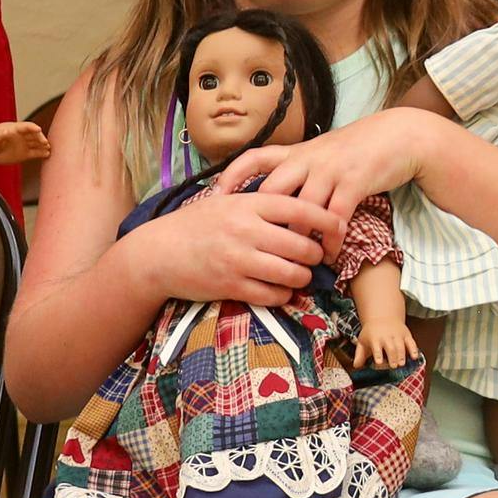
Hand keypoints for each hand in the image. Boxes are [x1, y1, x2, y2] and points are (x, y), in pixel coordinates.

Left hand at [0, 120, 50, 163]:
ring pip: (37, 143)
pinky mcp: (25, 153)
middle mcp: (23, 136)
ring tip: (49, 148)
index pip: (26, 126)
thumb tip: (6, 131)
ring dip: (43, 145)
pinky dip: (41, 153)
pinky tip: (47, 154)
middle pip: (34, 134)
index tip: (37, 129)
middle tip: (44, 142)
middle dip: (40, 137)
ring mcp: (25, 144)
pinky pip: (35, 153)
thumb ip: (1, 135)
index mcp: (16, 128)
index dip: (32, 127)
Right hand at [122, 189, 341, 308]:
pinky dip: (283, 295)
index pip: (300, 208)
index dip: (326, 219)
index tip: (339, 226)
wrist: (158, 253)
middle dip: (315, 255)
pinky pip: (272, 295)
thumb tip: (299, 208)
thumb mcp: (225, 201)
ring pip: (291, 273)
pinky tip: (280, 289)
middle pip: (301, 245)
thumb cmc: (194, 225)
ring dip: (302, 277)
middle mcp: (245, 231)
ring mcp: (238, 260)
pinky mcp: (231, 286)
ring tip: (300, 275)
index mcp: (247, 204)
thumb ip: (259, 202)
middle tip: (315, 257)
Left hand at [214, 109, 435, 238]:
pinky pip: (335, 217)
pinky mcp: (353, 181)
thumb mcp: (318, 154)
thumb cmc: (354, 149)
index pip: (253, 158)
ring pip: (302, 208)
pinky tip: (327, 255)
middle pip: (271, 191)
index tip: (215, 196)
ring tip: (293, 262)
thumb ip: (295, 172)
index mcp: (295, 152)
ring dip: (297, 239)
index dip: (231, 175)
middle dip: (261, 221)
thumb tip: (269, 198)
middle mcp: (307, 158)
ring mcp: (330, 169)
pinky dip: (329, 240)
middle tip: (253, 248)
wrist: (396, 136)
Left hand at [353, 318, 420, 369]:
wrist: (382, 317)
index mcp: (375, 339)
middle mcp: (386, 337)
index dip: (378, 355)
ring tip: (401, 364)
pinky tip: (414, 357)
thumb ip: (359, 355)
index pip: (376, 348)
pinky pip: (411, 342)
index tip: (379, 362)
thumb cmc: (371, 332)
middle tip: (393, 366)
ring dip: (402, 355)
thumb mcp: (362, 341)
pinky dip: (414, 349)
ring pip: (401, 346)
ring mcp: (397, 335)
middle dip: (392, 357)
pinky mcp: (406, 335)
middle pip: (390, 348)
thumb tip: (355, 366)